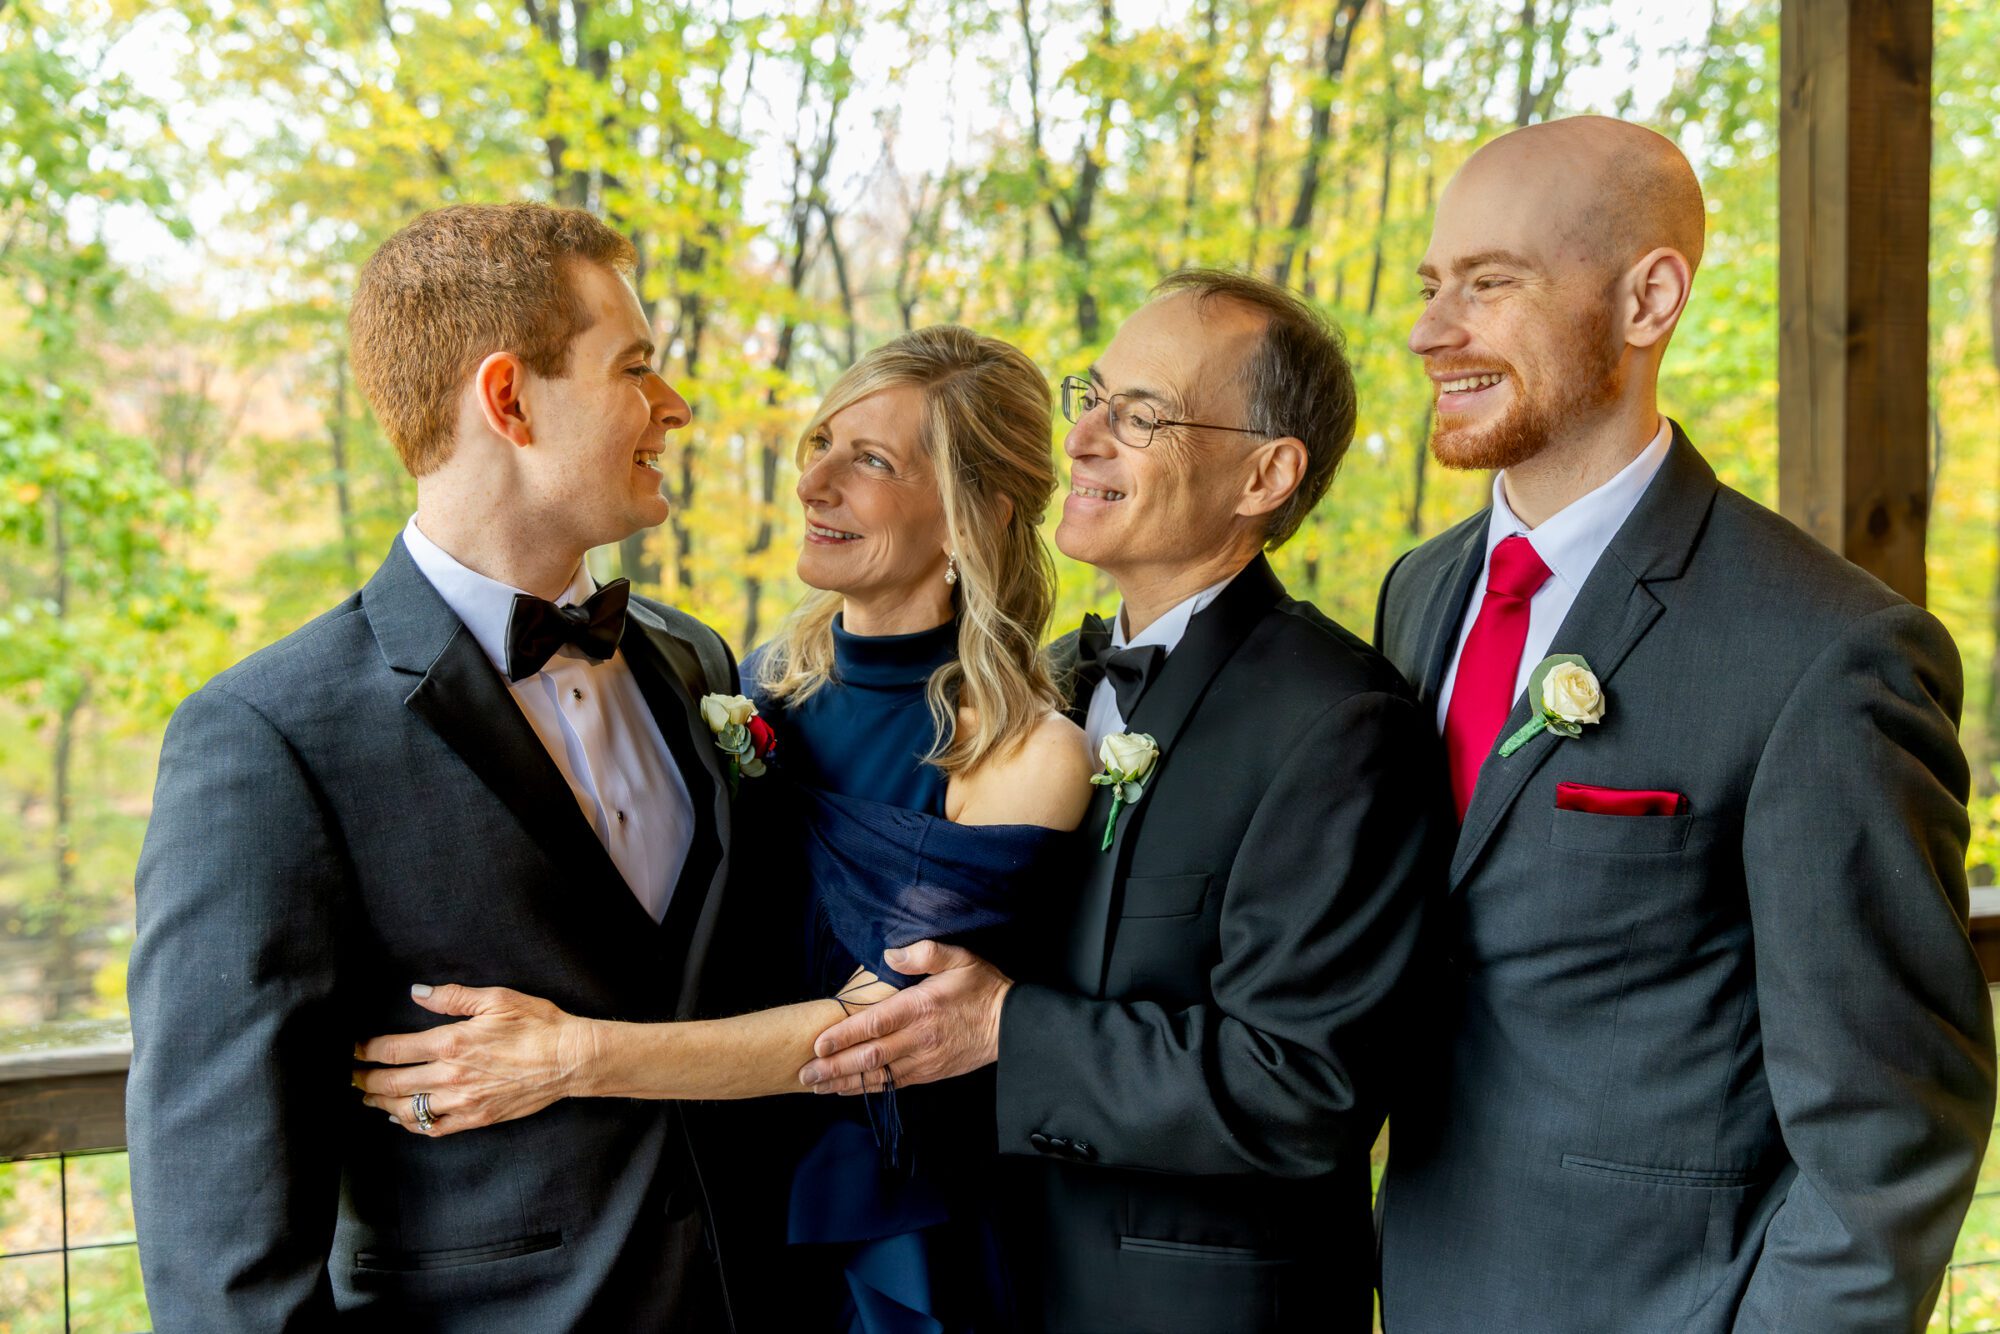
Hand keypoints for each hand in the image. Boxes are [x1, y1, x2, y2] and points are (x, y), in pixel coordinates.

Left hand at [352, 984, 595, 1136]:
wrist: (569, 1059)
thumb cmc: (537, 1024)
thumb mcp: (497, 999)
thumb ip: (453, 997)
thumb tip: (417, 992)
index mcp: (451, 1043)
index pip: (393, 1050)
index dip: (366, 1051)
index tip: (353, 1050)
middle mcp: (450, 1076)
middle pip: (391, 1083)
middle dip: (364, 1080)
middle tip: (349, 1077)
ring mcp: (462, 1101)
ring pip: (406, 1110)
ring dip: (381, 1104)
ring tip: (368, 1097)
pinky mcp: (476, 1118)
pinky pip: (433, 1128)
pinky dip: (411, 1124)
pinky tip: (402, 1117)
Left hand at [798, 940, 1010, 1094]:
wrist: (1011, 1025)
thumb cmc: (982, 987)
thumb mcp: (959, 958)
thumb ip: (925, 953)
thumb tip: (889, 954)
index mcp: (922, 1007)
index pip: (876, 1024)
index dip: (845, 1035)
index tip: (819, 1044)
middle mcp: (919, 1038)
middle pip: (870, 1056)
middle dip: (835, 1067)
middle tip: (805, 1073)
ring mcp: (924, 1060)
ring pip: (878, 1076)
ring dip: (845, 1082)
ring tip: (816, 1086)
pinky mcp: (929, 1073)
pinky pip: (893, 1084)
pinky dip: (868, 1088)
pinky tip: (847, 1090)